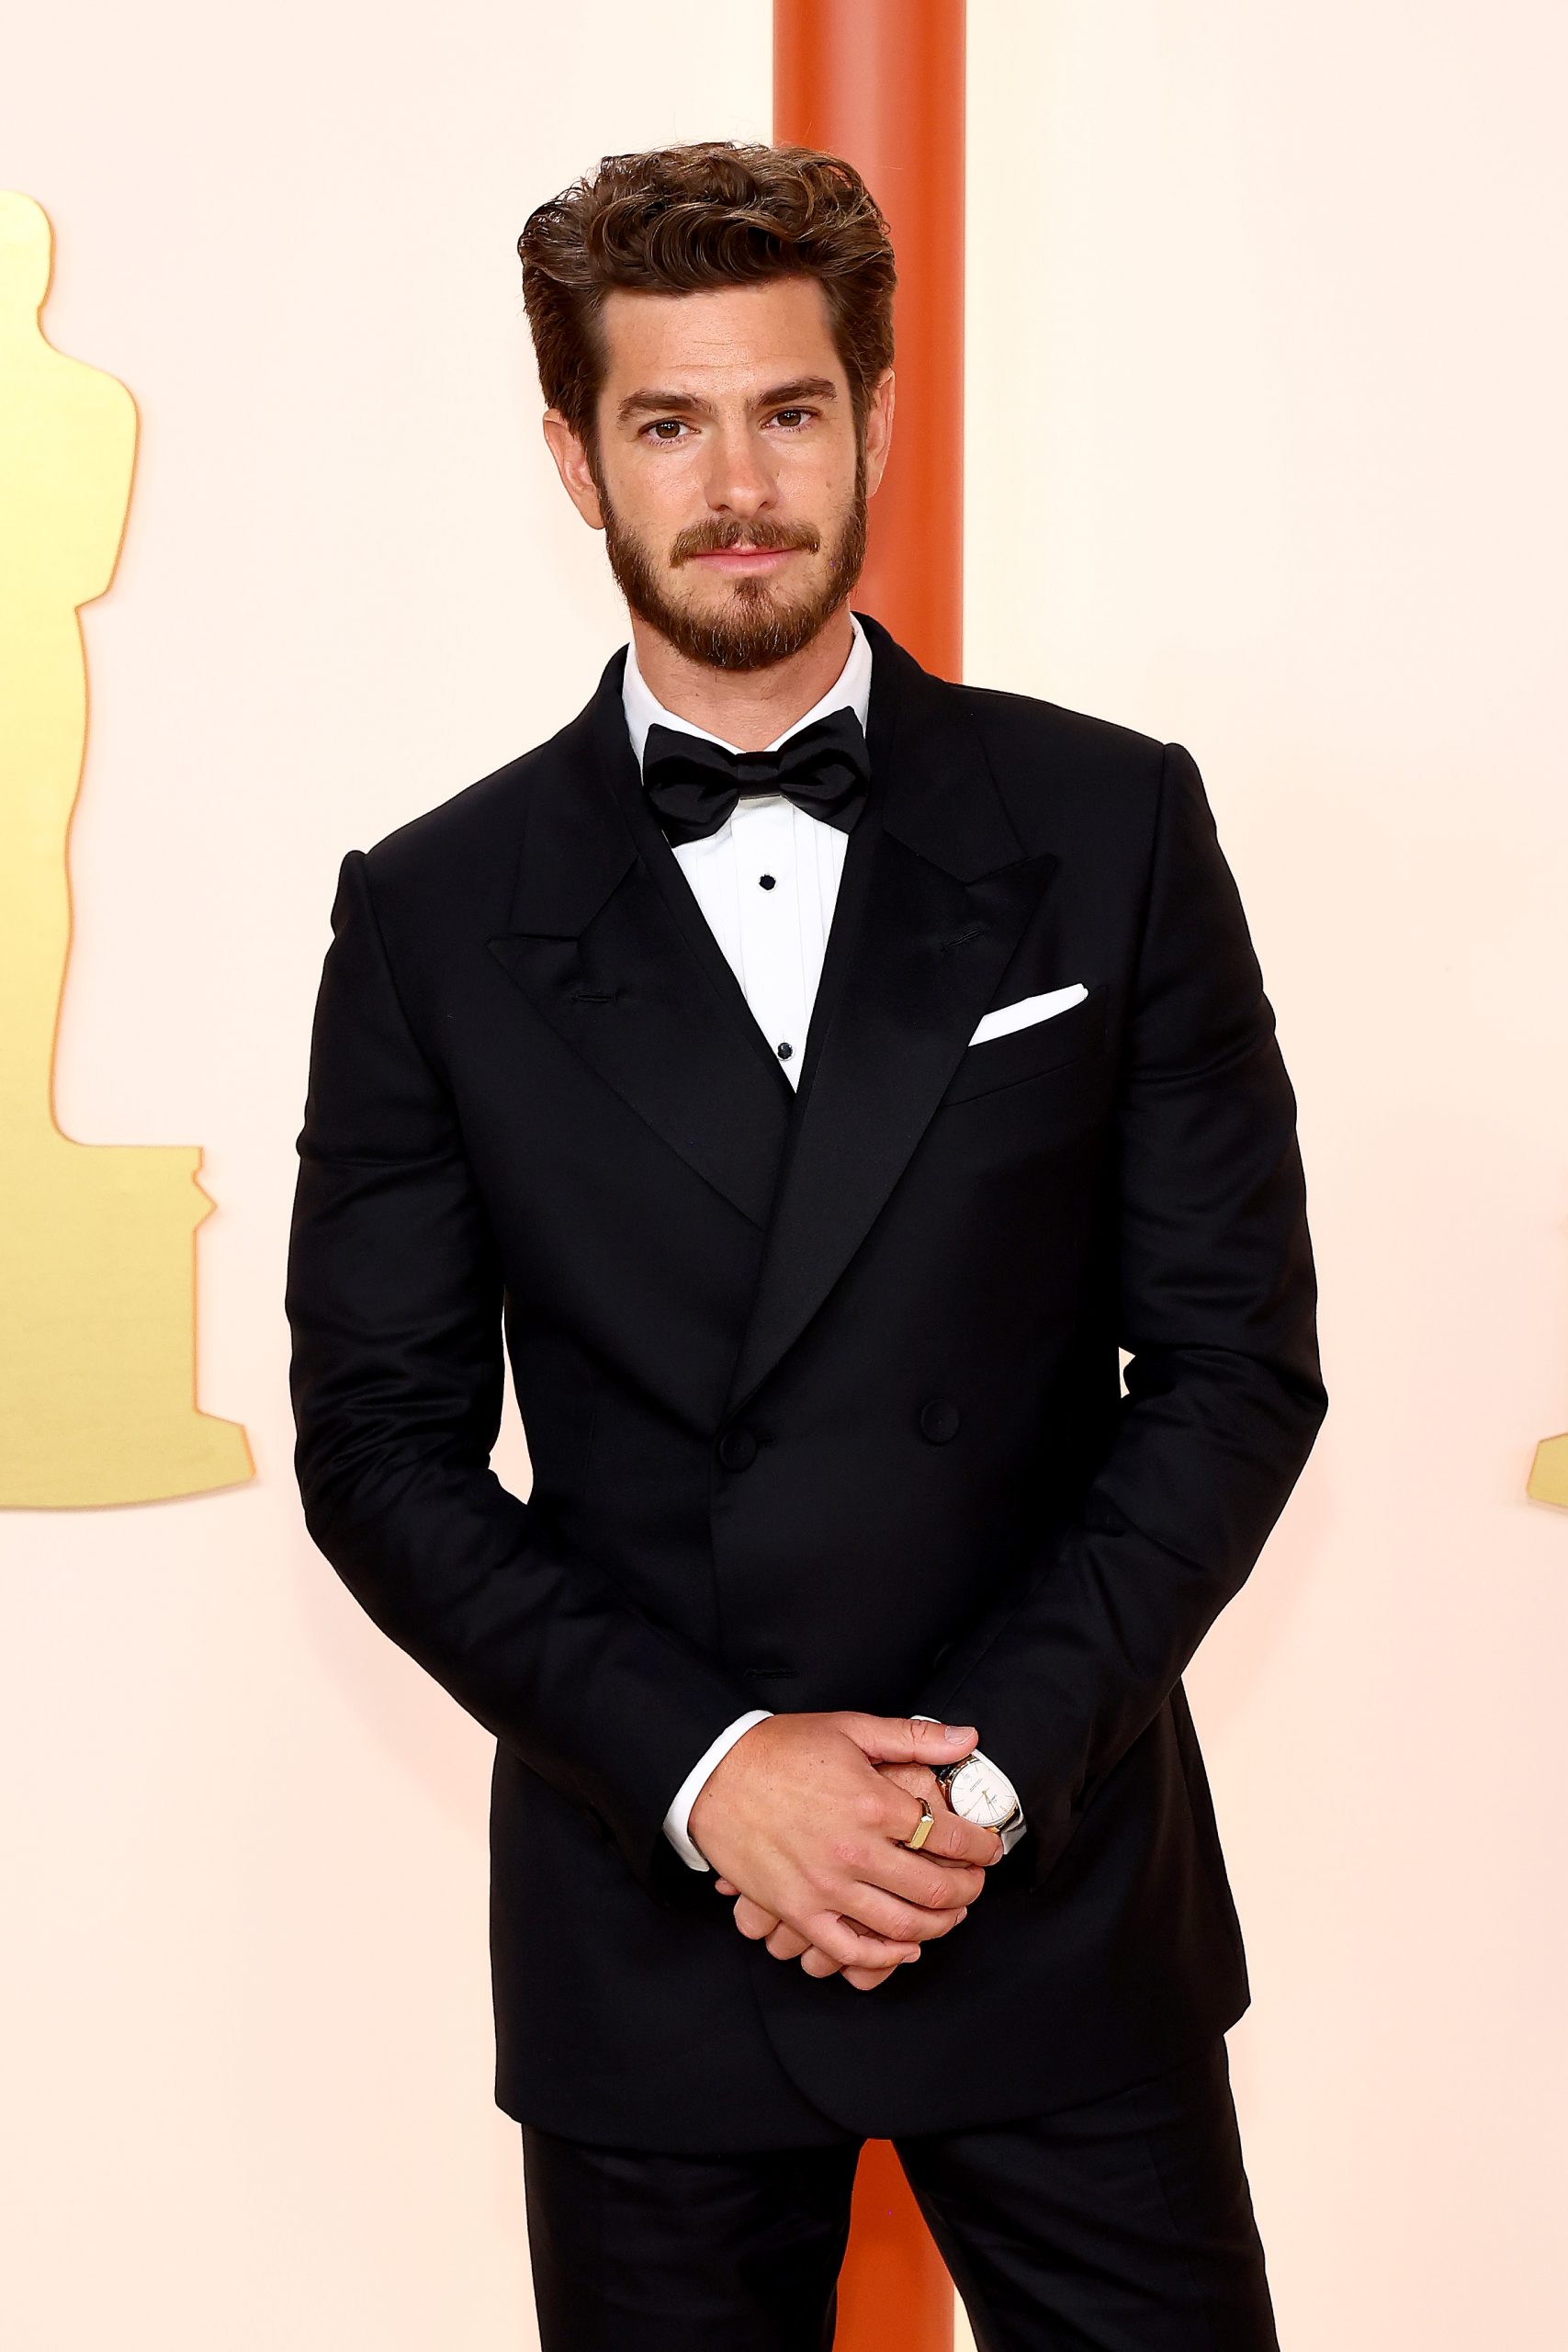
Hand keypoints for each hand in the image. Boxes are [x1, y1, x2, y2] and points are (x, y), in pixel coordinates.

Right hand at [716, 1762, 999, 1989]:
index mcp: (872, 1803)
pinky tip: (904, 1947)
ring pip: (902, 1926)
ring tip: (949, 1915)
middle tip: (975, 1884)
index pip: (947, 1836)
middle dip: (967, 1890)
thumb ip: (913, 1737)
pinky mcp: (798, 1910)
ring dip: (938, 1926)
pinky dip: (885, 1956)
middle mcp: (855, 1851)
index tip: (988, 1849)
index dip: (980, 1846)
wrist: (714, 1772)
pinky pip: (850, 1949)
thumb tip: (967, 1738)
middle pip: (934, 1888)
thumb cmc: (781, 1749)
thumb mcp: (851, 1729)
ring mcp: (826, 1887)